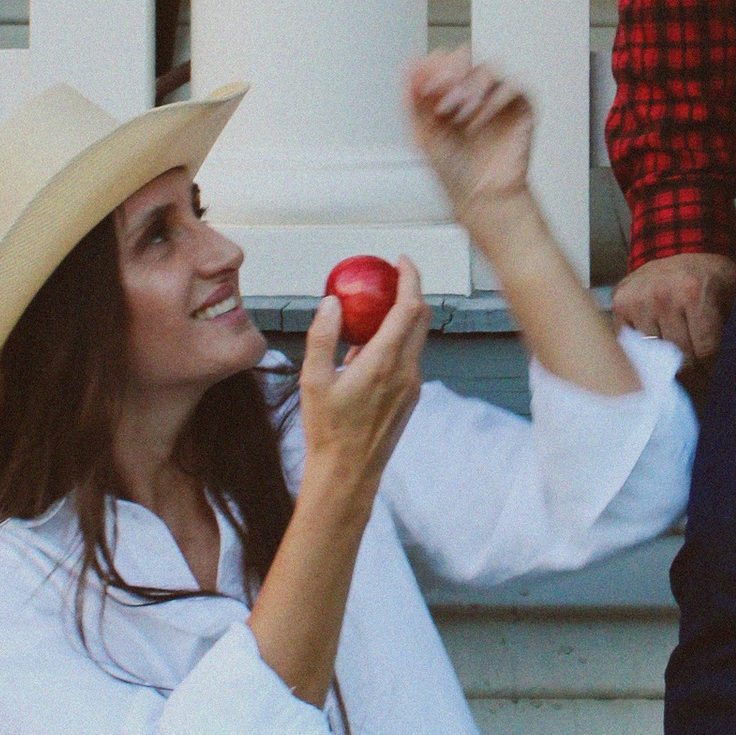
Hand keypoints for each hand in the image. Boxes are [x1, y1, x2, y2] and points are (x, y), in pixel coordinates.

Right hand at [297, 255, 426, 506]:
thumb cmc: (328, 430)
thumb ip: (323, 336)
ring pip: (417, 338)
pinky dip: (397, 341)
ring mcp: (413, 385)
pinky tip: (368, 349)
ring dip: (402, 318)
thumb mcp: (313, 380)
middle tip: (389, 277)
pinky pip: (409, 358)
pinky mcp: (411, 397)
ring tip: (371, 313)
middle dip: (411, 291)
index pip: (410, 307)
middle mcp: (406, 371)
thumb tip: (332, 303)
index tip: (400, 262)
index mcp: (384, 362)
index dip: (410, 278)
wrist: (348, 473)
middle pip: (422, 317)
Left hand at [403, 51, 534, 232]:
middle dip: (451, 70)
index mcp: (447, 94)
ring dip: (470, 86)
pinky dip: (493, 102)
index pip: (441, 62)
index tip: (425, 85)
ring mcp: (497, 99)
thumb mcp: (422, 134)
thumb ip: (413, 100)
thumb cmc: (455, 171)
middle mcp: (473, 93)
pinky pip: (512, 89)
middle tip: (443, 91)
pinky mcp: (520, 108)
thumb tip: (411, 68)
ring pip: (488, 68)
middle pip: (465, 56)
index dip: (433, 67)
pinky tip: (479, 120)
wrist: (480, 197)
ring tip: (460, 111)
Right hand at [612, 249, 735, 367]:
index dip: (714, 370)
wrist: (680, 245)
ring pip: (655, 356)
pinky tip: (659, 352)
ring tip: (682, 364)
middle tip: (703, 380)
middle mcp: (662, 296)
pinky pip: (633, 345)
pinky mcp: (620, 305)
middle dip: (696, 374)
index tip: (719, 378)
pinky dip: (647, 353)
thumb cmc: (711, 276)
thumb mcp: (735, 293)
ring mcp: (638, 300)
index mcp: (694, 292)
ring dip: (669, 364)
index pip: (705, 350)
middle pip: (680, 357)